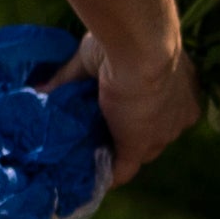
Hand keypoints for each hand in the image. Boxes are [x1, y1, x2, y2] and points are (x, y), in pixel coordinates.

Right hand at [59, 26, 198, 186]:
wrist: (142, 45)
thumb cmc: (126, 40)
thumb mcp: (96, 57)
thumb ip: (70, 78)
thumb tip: (39, 91)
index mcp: (180, 90)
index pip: (160, 114)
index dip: (136, 116)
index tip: (114, 115)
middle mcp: (178, 118)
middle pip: (151, 137)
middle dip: (126, 135)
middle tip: (95, 132)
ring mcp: (160, 135)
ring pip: (136, 155)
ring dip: (111, 154)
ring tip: (84, 153)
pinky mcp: (139, 146)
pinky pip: (122, 171)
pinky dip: (104, 176)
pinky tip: (87, 179)